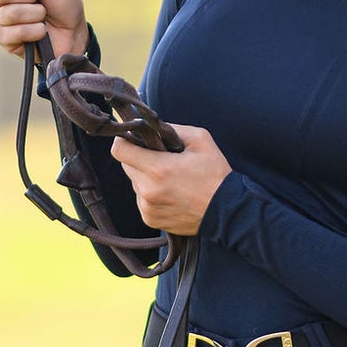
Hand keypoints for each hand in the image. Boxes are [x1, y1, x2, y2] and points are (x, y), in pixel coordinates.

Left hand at [111, 122, 231, 235]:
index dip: (124, 141)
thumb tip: (151, 127)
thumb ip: (171, 129)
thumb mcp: (200, 140)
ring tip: (170, 179)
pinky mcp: (150, 219)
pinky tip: (171, 194)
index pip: (120, 150)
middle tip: (161, 159)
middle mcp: (148, 190)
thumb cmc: (215, 174)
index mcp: (158, 169)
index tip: (134, 140)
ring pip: (134, 183)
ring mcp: (148, 207)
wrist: (227, 211)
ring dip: (146, 178)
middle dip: (139, 159)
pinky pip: (141, 200)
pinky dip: (151, 194)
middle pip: (126, 166)